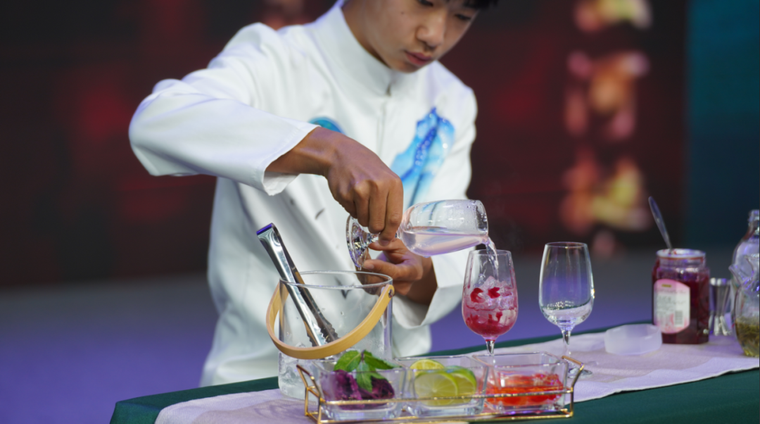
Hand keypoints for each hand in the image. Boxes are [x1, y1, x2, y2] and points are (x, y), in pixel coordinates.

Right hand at [267, 127, 403, 242]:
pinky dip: (353, 210)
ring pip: (364, 221)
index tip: (386, 239)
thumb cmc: (366, 168)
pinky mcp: (345, 194)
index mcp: (393, 183)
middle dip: (375, 228)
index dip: (390, 233)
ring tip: (362, 202)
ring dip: (363, 218)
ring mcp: (360, 190)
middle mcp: (378, 186)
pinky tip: (352, 196)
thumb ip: (392, 202)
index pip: (394, 218)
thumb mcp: (387, 179)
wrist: (341, 154)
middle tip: (372, 220)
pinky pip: (352, 214)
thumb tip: (392, 231)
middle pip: (379, 224)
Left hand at [361, 239, 436, 304]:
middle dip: (368, 269)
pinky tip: (362, 267)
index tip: (367, 263)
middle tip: (360, 255)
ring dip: (364, 272)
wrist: (409, 268)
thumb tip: (371, 244)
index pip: (395, 272)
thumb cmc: (406, 255)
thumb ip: (386, 245)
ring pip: (373, 285)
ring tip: (361, 259)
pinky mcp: (384, 294)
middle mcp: (404, 286)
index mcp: (412, 272)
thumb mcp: (399, 246)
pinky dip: (364, 276)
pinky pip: (370, 287)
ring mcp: (394, 292)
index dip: (380, 268)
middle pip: (381, 281)